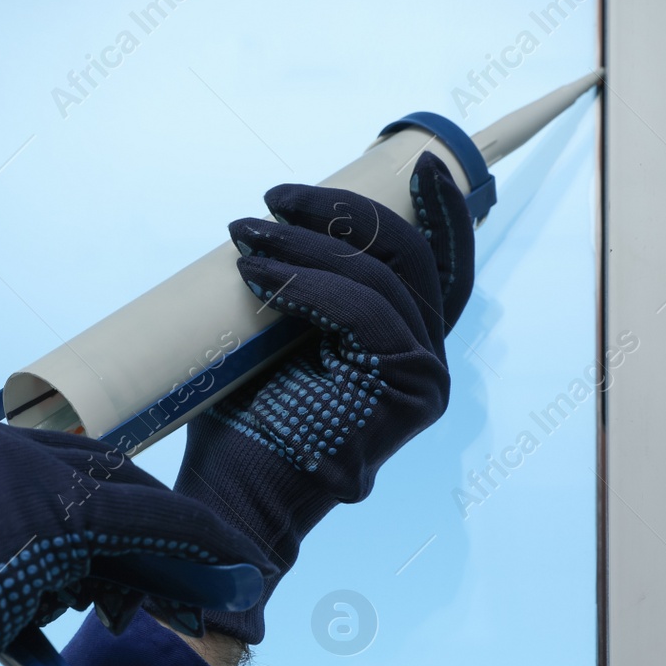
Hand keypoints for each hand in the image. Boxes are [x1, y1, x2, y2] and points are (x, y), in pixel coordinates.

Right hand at [0, 417, 273, 665]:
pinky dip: (199, 545)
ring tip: (227, 582)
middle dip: (151, 528)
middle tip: (198, 565)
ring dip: (181, 546)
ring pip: (129, 499)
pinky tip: (235, 569)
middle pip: (99, 476)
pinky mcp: (58, 508)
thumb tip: (59, 595)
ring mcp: (23, 469)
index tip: (133, 542)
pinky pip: (151, 520)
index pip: (52, 469)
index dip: (103, 512)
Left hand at [173, 152, 474, 642]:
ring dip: (310, 248)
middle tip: (271, 198)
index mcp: (401, 348)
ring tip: (245, 236)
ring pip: (384, 284)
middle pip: (409, 261)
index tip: (412, 159)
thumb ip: (300, 292)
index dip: (438, 211)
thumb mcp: (269, 337)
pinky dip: (313, 288)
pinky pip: (368, 319)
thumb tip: (277, 223)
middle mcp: (425, 366)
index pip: (434, 267)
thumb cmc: (238, 428)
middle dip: (342, 214)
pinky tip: (261, 277)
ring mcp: (422, 387)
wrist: (226, 506)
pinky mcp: (405, 403)